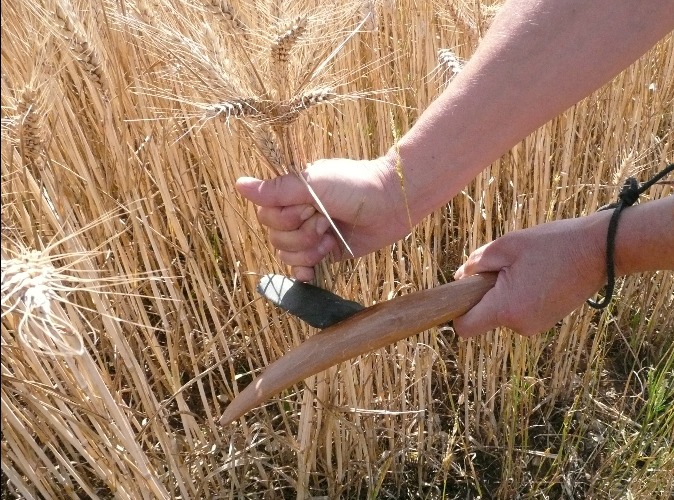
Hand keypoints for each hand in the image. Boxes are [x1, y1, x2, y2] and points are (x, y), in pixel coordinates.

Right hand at [236, 158, 408, 280]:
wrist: (391, 204)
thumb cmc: (354, 186)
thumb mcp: (313, 183)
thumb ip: (277, 190)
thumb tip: (238, 185)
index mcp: (292, 194)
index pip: (265, 216)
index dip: (284, 218)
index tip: (309, 207)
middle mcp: (298, 215)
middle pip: (275, 238)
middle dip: (300, 235)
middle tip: (325, 222)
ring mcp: (312, 236)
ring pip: (287, 255)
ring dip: (308, 251)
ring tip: (330, 238)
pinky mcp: (326, 254)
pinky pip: (302, 270)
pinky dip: (305, 272)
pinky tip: (313, 272)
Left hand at [453, 212, 609, 336]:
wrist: (600, 251)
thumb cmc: (551, 245)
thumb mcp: (504, 246)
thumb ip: (475, 264)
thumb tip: (459, 278)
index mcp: (506, 309)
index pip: (465, 328)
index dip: (456, 313)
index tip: (460, 293)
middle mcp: (520, 326)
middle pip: (483, 318)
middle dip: (483, 295)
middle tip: (502, 268)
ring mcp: (536, 326)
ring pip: (502, 313)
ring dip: (502, 294)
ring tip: (524, 269)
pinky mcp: (546, 321)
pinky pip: (518, 312)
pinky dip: (518, 297)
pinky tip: (535, 275)